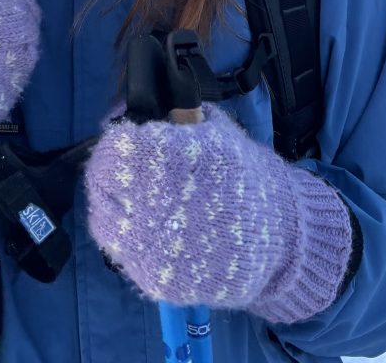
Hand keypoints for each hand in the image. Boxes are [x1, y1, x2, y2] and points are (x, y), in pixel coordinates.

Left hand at [84, 107, 353, 323]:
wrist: (282, 238)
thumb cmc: (246, 177)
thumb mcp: (218, 132)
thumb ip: (177, 118)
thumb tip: (136, 109)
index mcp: (183, 158)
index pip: (119, 145)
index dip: (119, 139)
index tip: (127, 138)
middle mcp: (166, 202)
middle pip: (103, 178)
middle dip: (110, 167)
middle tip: (125, 166)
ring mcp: (159, 245)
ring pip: (103, 214)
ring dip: (112, 199)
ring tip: (133, 194)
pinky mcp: (157, 277)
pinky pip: (118, 249)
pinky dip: (124, 232)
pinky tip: (142, 222)